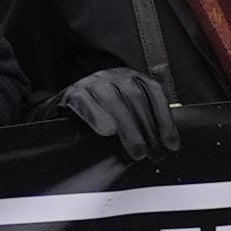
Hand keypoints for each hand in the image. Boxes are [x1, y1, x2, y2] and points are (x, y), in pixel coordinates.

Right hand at [58, 64, 175, 169]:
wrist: (58, 111)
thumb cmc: (97, 115)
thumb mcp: (123, 113)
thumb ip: (142, 121)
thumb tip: (165, 144)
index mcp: (130, 78)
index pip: (153, 93)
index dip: (165, 119)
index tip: (171, 144)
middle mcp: (113, 76)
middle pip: (135, 98)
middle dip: (147, 129)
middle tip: (153, 154)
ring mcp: (91, 83)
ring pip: (113, 101)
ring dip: (128, 129)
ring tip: (136, 152)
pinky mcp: (72, 93)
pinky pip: (85, 103)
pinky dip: (97, 116)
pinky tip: (107, 131)